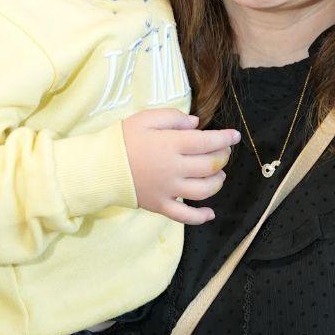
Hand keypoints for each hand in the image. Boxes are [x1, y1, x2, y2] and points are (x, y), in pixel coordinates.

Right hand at [122, 109, 238, 225]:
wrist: (99, 167)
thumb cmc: (122, 139)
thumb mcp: (145, 119)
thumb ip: (173, 117)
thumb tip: (196, 124)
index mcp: (171, 144)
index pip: (207, 141)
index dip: (225, 138)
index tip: (235, 136)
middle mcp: (174, 168)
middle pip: (210, 165)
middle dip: (222, 157)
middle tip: (223, 152)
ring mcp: (168, 190)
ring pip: (204, 190)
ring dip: (217, 182)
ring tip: (219, 175)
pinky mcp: (160, 206)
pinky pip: (184, 216)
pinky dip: (200, 217)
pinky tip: (210, 213)